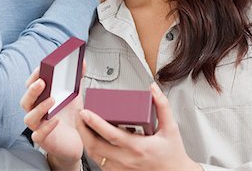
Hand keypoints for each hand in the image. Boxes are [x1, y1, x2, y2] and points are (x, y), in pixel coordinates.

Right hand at [20, 68, 82, 170]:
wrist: (77, 139)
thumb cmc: (71, 115)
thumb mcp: (75, 94)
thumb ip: (77, 78)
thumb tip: (83, 61)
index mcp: (40, 98)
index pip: (31, 85)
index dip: (34, 76)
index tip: (42, 67)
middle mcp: (35, 111)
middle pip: (26, 100)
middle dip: (32, 91)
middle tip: (42, 82)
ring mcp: (38, 126)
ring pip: (29, 118)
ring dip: (39, 108)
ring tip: (52, 99)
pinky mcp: (43, 140)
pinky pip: (39, 135)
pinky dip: (46, 127)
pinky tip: (56, 120)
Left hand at [77, 83, 201, 170]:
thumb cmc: (172, 154)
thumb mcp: (171, 128)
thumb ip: (162, 106)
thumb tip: (153, 88)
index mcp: (138, 147)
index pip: (111, 134)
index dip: (95, 123)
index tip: (85, 112)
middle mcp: (127, 160)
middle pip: (96, 146)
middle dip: (83, 130)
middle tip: (79, 115)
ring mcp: (121, 169)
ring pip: (95, 156)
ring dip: (86, 140)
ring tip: (83, 125)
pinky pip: (100, 163)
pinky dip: (94, 150)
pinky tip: (93, 139)